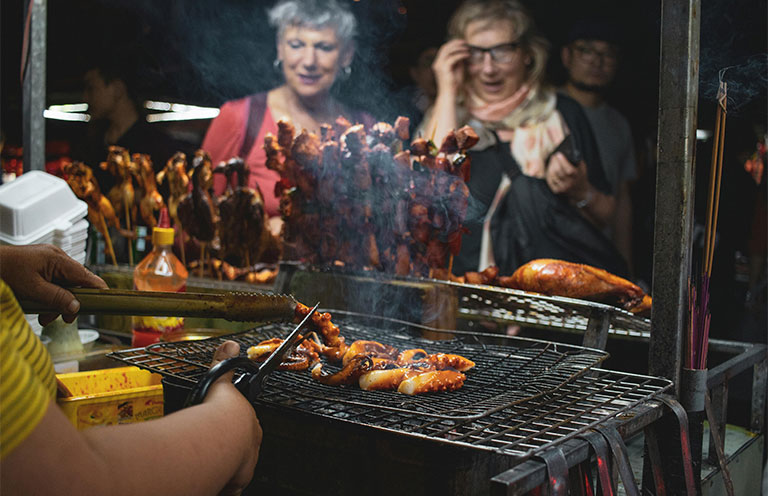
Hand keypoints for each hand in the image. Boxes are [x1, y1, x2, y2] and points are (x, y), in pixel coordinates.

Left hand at [0, 244, 107, 324]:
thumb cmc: (4, 272)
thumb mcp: (32, 289)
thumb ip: (57, 298)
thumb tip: (76, 307)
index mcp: (57, 259)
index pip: (86, 276)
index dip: (98, 290)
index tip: (106, 302)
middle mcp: (56, 258)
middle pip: (75, 283)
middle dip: (69, 302)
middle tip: (63, 319)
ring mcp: (48, 261)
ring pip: (64, 285)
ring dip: (57, 302)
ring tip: (44, 317)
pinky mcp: (41, 266)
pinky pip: (53, 283)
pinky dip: (49, 296)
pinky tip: (39, 306)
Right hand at [206, 341, 261, 495]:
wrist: (219, 438)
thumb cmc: (220, 412)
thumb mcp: (221, 382)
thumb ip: (225, 363)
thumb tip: (231, 344)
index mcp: (250, 425)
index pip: (244, 429)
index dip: (232, 429)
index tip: (219, 431)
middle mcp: (250, 448)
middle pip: (241, 450)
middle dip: (228, 449)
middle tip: (210, 448)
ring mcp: (243, 467)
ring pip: (234, 470)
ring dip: (223, 467)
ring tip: (208, 463)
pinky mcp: (233, 484)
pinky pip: (227, 487)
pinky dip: (219, 485)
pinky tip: (210, 480)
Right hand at [432, 39, 468, 94]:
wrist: (449, 95)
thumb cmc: (453, 85)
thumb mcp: (456, 70)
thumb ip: (458, 61)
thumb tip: (462, 52)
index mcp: (438, 63)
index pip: (444, 49)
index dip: (452, 43)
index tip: (462, 42)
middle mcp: (437, 63)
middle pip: (445, 47)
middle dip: (455, 43)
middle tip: (465, 42)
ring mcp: (439, 66)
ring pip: (448, 50)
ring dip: (459, 48)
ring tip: (467, 48)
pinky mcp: (444, 69)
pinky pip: (453, 57)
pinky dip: (461, 54)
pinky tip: (467, 55)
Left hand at [545, 152, 589, 198]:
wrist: (581, 192)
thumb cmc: (581, 177)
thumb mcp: (582, 168)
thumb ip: (577, 161)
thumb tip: (568, 152)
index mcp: (576, 177)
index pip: (568, 169)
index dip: (562, 161)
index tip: (559, 154)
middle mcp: (569, 183)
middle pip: (558, 171)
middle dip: (555, 161)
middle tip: (554, 156)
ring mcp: (562, 188)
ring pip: (552, 175)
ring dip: (551, 166)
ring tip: (552, 161)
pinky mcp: (557, 191)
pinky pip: (550, 180)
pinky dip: (549, 173)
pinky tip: (550, 168)